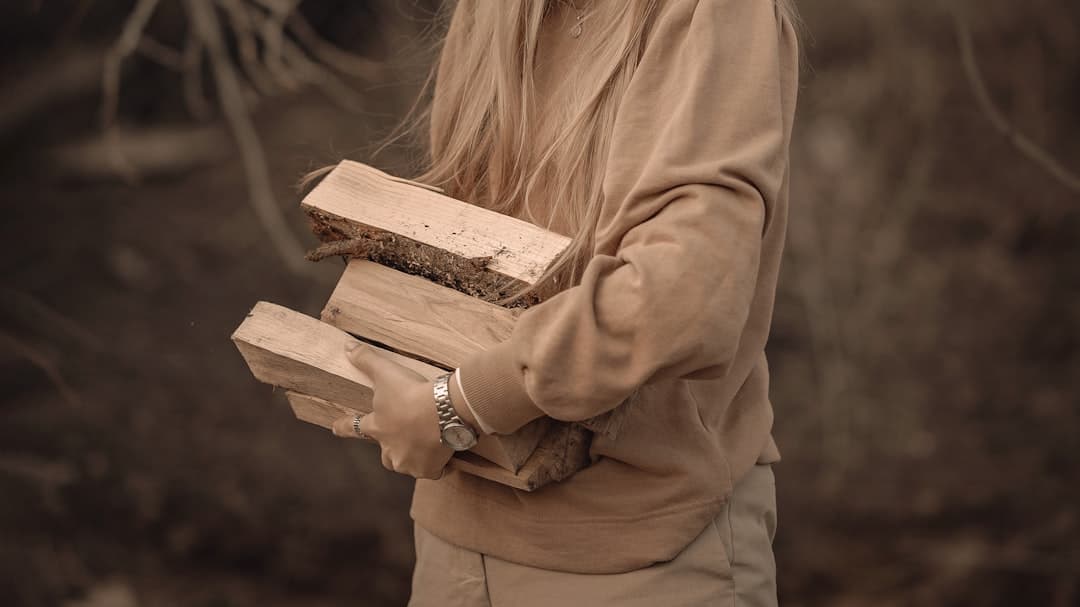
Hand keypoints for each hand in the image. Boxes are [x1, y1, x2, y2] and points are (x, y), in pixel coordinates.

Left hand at [330, 341, 452, 479]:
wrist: (445, 411)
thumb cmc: (412, 393)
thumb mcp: (387, 373)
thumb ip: (367, 360)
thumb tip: (346, 346)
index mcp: (377, 427)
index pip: (353, 427)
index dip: (343, 426)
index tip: (335, 428)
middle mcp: (389, 450)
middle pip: (384, 455)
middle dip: (388, 448)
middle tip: (399, 439)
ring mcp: (408, 462)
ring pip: (405, 464)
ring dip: (410, 457)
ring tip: (422, 446)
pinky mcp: (428, 469)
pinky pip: (430, 470)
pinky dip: (434, 465)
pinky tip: (441, 458)